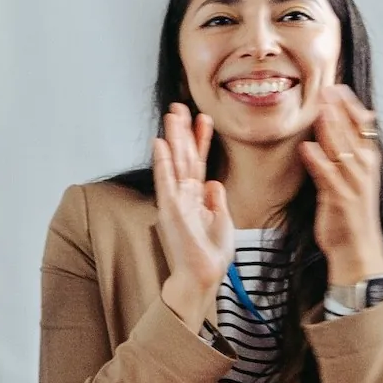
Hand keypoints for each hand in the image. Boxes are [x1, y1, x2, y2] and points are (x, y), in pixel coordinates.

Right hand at [148, 108, 237, 314]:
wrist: (203, 276)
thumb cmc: (210, 254)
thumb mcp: (222, 220)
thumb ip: (216, 199)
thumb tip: (213, 181)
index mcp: (196, 197)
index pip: (198, 162)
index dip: (201, 139)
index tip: (205, 117)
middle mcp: (184, 195)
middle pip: (184, 156)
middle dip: (183, 130)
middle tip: (181, 105)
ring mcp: (175, 201)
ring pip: (175, 162)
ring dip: (172, 137)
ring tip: (172, 114)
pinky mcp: (170, 210)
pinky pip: (165, 181)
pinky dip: (163, 162)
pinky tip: (160, 143)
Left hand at [298, 87, 382, 288]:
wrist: (357, 248)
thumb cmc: (349, 212)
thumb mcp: (350, 178)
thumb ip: (343, 153)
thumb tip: (334, 127)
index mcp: (367, 161)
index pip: (362, 125)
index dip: (350, 105)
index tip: (337, 86)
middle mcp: (364, 169)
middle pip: (353, 132)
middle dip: (340, 109)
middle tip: (327, 87)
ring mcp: (354, 184)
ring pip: (342, 150)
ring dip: (332, 129)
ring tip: (321, 108)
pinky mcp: (341, 199)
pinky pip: (329, 177)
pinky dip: (319, 162)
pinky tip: (308, 148)